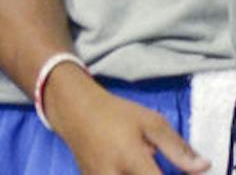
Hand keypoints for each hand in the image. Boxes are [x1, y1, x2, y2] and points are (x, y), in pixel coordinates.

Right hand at [43, 63, 208, 173]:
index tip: (180, 172)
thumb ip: (176, 146)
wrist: (73, 109)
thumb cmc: (115, 113)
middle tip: (152, 165)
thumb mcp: (149, 121)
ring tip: (140, 165)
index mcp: (130, 158)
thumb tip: (203, 166)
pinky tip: (128, 168)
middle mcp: (111, 174)